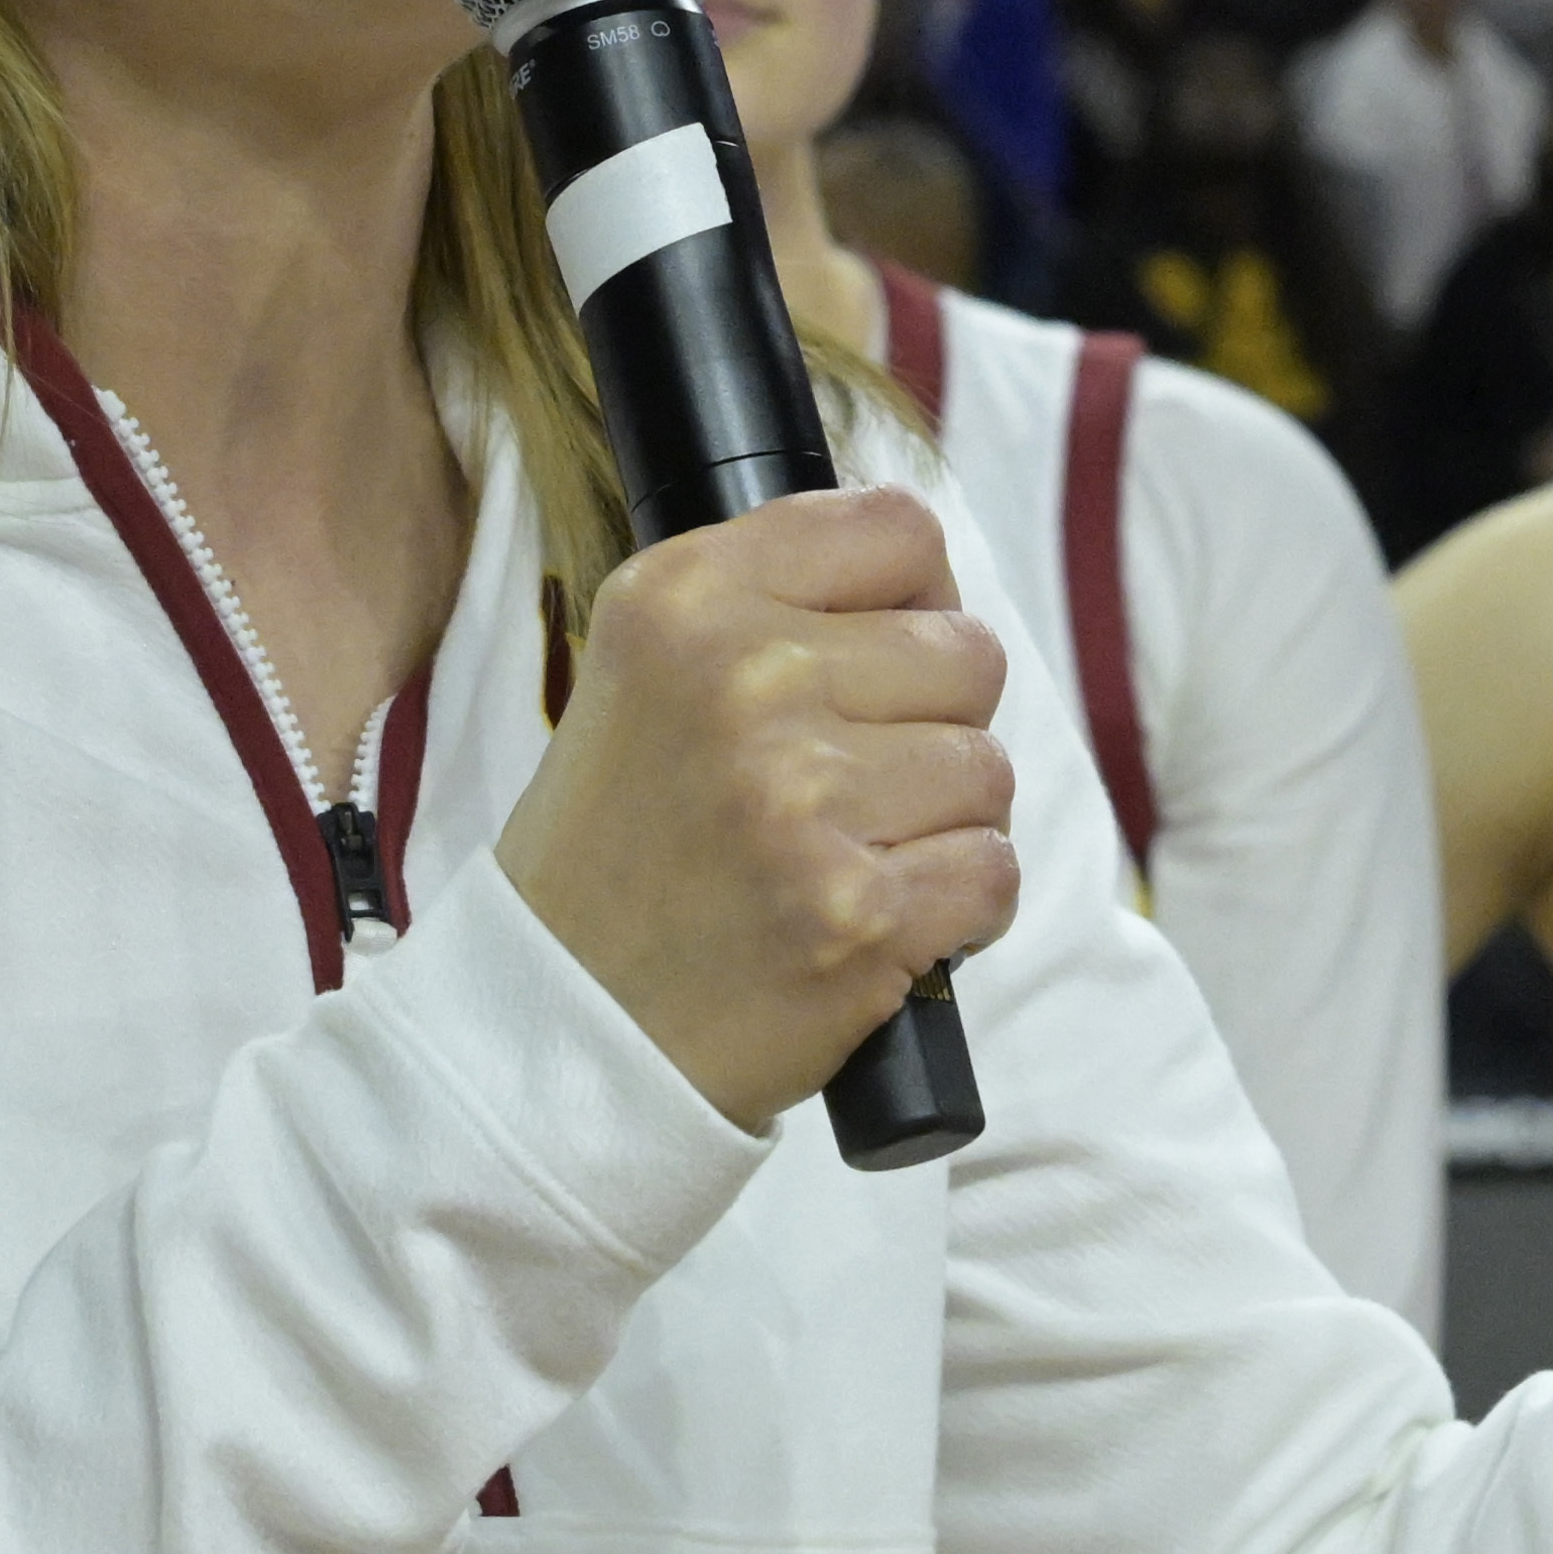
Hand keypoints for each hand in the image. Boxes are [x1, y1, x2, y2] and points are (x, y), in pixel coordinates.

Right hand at [490, 486, 1019, 1130]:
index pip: (897, 531)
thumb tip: (934, 591)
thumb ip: (778, 607)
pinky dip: (958, 909)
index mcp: (687, 599)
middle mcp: (746, 680)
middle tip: (850, 789)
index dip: (917, 598)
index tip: (880, 661)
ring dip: (944, 825)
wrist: (559, 1023)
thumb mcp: (648, 675)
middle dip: (934, 725)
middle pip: (966, 654)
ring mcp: (805, 799)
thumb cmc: (622, 849)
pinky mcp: (859, 913)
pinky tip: (875, 921)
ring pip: (988, 771)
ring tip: (849, 860)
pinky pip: (993, 873)